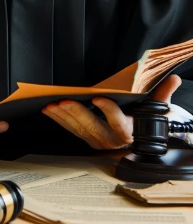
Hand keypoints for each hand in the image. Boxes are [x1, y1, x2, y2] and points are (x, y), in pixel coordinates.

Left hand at [42, 75, 181, 149]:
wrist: (138, 143)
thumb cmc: (144, 122)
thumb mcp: (155, 109)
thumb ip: (162, 94)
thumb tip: (174, 79)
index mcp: (130, 132)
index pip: (119, 122)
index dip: (108, 111)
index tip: (98, 98)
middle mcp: (113, 140)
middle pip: (93, 127)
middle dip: (77, 114)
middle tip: (65, 101)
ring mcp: (98, 141)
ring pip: (79, 130)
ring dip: (64, 117)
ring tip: (52, 105)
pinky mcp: (87, 140)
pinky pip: (71, 131)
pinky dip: (59, 120)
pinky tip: (49, 110)